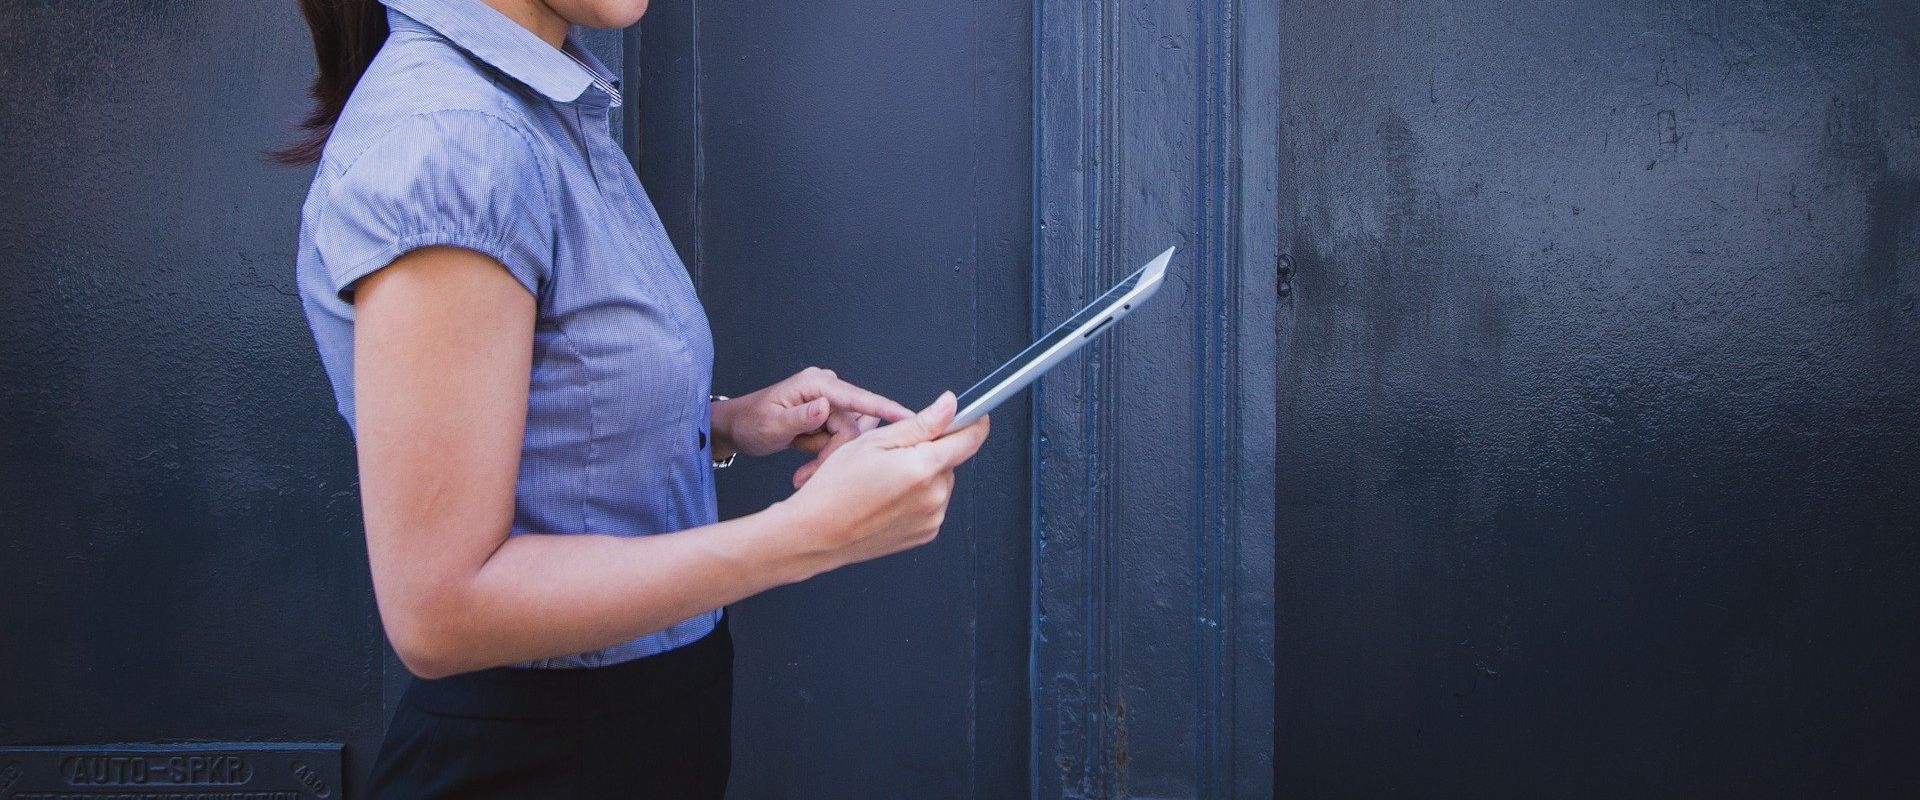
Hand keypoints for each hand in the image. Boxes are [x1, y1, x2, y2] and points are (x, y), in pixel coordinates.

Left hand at [711, 367, 910, 463]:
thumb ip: (799, 417)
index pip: (858, 397)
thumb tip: (824, 407)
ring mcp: (829, 405)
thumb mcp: (771, 424)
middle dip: (833, 456)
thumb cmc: (750, 423)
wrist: (737, 429)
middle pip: (852, 428)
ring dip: (828, 460)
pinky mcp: (829, 419)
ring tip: (803, 475)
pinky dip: (825, 459)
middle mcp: (827, 391)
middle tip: (806, 477)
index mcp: (817, 384)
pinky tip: (806, 469)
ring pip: (848, 439)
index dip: (885, 408)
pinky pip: (840, 442)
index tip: (911, 418)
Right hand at [778, 392, 989, 570]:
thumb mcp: (874, 441)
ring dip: (923, 475)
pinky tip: (888, 498)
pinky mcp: (926, 534)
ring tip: (885, 481)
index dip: (973, 421)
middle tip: (893, 456)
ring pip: (940, 482)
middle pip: (950, 460)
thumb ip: (921, 423)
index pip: (970, 438)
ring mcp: (932, 518)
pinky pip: (932, 505)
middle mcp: (934, 496)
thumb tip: (951, 405)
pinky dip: (917, 497)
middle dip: (930, 451)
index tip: (973, 415)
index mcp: (924, 468)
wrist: (817, 533)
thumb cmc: (836, 487)